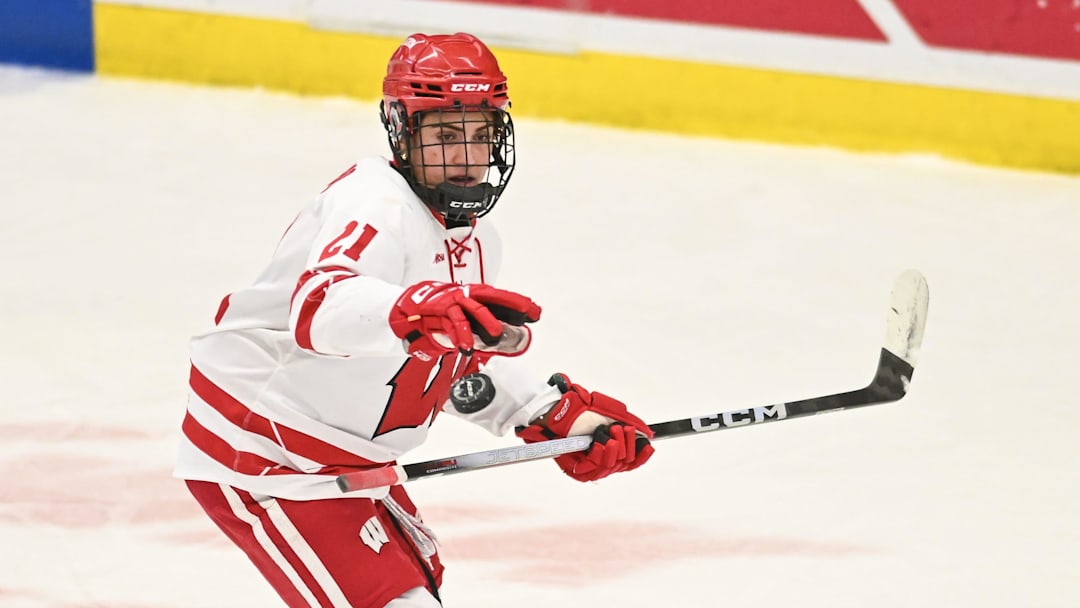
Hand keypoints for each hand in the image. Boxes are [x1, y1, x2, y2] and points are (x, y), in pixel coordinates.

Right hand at [389, 281, 539, 359]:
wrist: (410, 306)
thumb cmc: (442, 311)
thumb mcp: (465, 316)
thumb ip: (482, 326)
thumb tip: (504, 341)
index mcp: (476, 295)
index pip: (503, 298)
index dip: (520, 304)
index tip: (536, 313)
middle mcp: (468, 295)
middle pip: (494, 298)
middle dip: (512, 305)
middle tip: (527, 316)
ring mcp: (454, 301)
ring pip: (475, 310)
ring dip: (487, 322)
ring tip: (496, 336)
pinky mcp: (440, 310)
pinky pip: (453, 324)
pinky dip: (461, 336)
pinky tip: (466, 347)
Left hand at [516, 374, 654, 481]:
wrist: (561, 410)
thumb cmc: (584, 411)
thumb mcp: (613, 415)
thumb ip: (632, 424)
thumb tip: (649, 434)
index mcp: (611, 452)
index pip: (631, 462)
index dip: (641, 456)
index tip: (648, 446)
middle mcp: (601, 462)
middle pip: (624, 463)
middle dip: (626, 444)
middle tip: (620, 429)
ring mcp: (589, 468)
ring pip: (611, 466)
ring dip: (614, 447)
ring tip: (611, 432)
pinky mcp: (577, 471)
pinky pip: (595, 467)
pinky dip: (601, 454)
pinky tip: (601, 443)